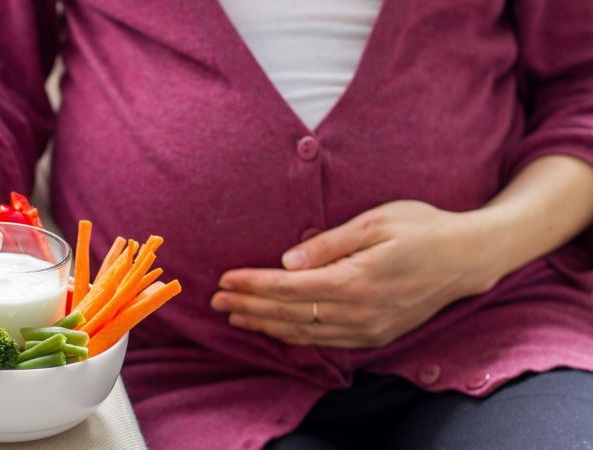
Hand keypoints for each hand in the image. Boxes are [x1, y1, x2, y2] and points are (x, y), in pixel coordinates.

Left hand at [211, 201, 503, 347]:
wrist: (467, 258)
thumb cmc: (423, 229)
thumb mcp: (376, 222)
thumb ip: (329, 244)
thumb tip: (287, 259)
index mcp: (355, 280)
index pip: (289, 287)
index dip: (254, 284)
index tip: (226, 279)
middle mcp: (359, 312)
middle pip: (290, 314)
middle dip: (250, 306)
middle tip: (217, 301)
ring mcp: (368, 329)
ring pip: (305, 333)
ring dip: (267, 325)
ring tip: (236, 316)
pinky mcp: (375, 335)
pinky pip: (326, 342)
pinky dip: (295, 337)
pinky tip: (276, 330)